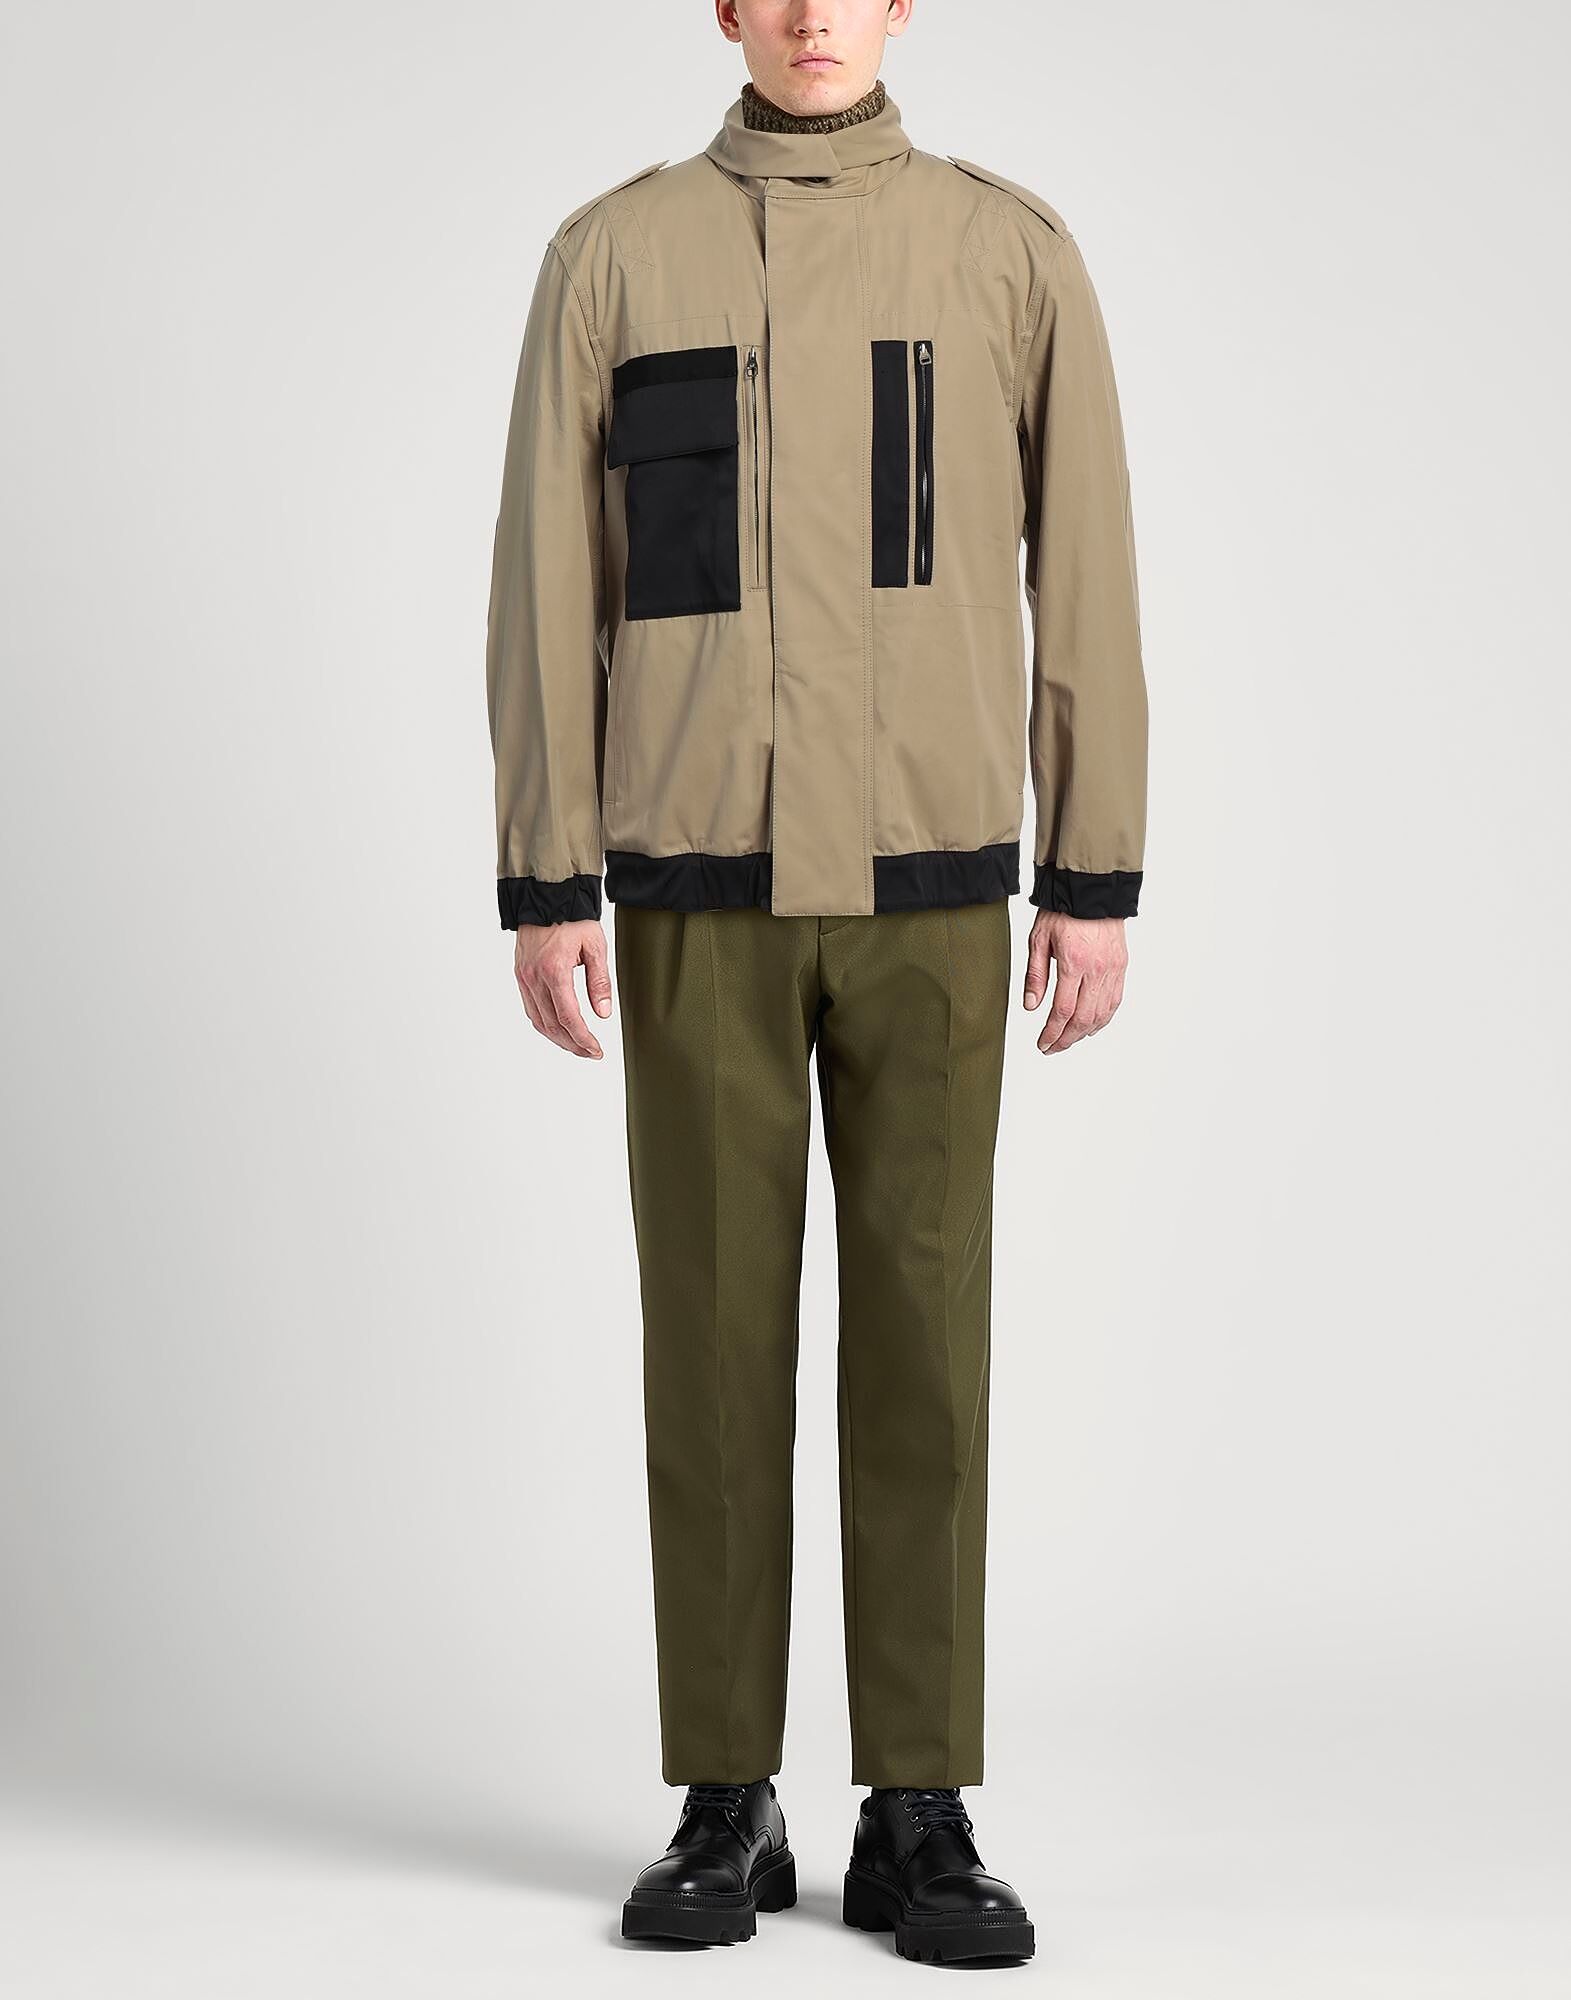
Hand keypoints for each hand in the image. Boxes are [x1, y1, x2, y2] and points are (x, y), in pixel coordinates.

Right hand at [513, 919, 612, 1058]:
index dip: (583, 1039)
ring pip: (538, 1020)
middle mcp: (534, 977)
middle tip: (591, 1052)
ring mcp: (524, 977)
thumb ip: (599, 982)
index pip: (569, 1018)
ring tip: (577, 1045)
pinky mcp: (520, 975)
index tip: (596, 1050)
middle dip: (573, 1044)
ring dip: (558, 1038)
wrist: (547, 898)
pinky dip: (544, 1024)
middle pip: (552, 1025)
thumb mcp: (595, 947)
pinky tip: (558, 1029)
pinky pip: (530, 1008)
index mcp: (554, 970)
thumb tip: (603, 1014)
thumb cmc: (574, 919)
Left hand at [1022, 911, 1127, 1054]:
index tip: (1042, 1044)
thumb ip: (1035, 975)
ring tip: (1068, 1040)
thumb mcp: (1039, 939)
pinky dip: (1103, 1019)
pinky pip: (1115, 1001)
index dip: (1052, 1033)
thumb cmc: (1063, 910)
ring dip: (1084, 1033)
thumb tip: (1031, 1006)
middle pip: (1084, 1019)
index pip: (1063, 1011)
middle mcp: (1097, 970)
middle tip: (1052, 1048)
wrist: (1092, 889)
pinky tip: (1091, 1026)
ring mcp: (1113, 969)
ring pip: (1102, 1014)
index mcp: (1074, 963)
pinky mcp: (1121, 966)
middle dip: (1066, 1039)